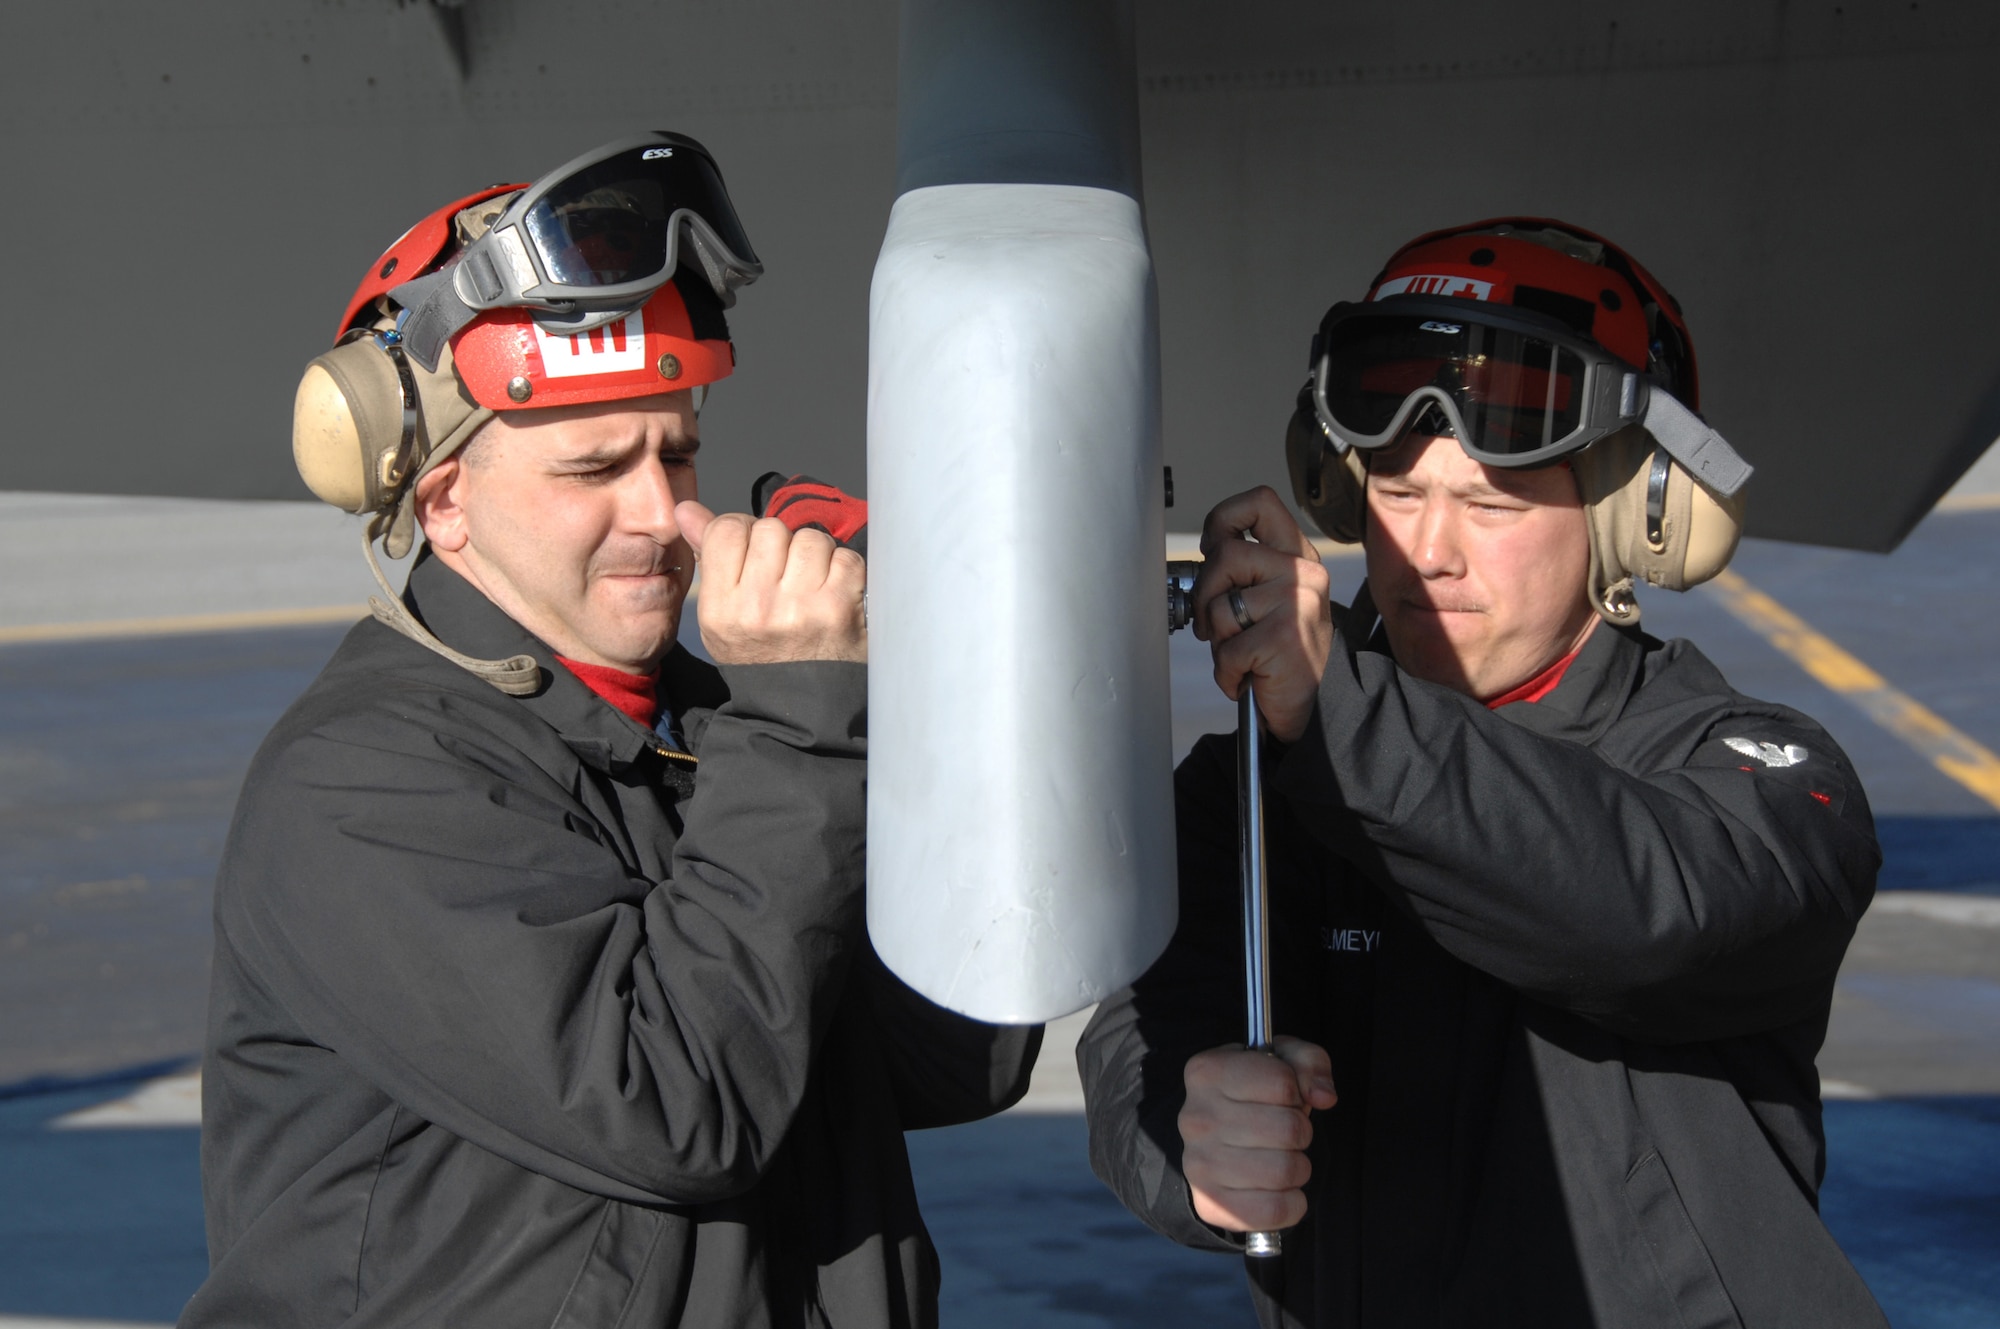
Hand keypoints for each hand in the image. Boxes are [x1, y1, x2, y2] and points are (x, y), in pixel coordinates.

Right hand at [677, 501, 866, 663]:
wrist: (799, 706)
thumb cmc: (760, 652)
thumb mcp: (721, 614)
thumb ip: (709, 555)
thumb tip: (686, 509)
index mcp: (721, 606)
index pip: (729, 529)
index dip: (746, 532)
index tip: (757, 555)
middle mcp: (757, 606)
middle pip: (771, 529)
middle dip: (782, 546)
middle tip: (786, 576)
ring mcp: (800, 607)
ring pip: (810, 538)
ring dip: (815, 556)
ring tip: (810, 586)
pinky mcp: (839, 609)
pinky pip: (845, 558)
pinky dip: (844, 571)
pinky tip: (835, 595)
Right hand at [1180, 1036, 1337, 1232]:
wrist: (1213, 1144)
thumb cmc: (1253, 1097)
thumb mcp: (1280, 1062)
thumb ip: (1309, 1062)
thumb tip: (1323, 1096)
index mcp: (1207, 1072)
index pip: (1283, 1082)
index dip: (1296, 1092)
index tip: (1282, 1098)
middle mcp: (1195, 1117)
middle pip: (1290, 1129)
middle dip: (1300, 1131)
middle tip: (1283, 1133)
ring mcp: (1198, 1163)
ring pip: (1286, 1170)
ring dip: (1298, 1166)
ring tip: (1280, 1158)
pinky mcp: (1210, 1204)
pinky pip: (1276, 1210)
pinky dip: (1293, 1203)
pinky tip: (1280, 1189)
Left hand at [1193, 487, 1333, 742]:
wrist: (1317, 704)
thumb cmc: (1282, 651)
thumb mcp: (1269, 599)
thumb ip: (1243, 571)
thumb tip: (1202, 552)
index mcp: (1297, 555)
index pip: (1260, 503)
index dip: (1223, 519)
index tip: (1211, 547)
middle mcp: (1303, 572)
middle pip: (1225, 554)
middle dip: (1205, 594)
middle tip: (1214, 625)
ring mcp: (1297, 602)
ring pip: (1219, 605)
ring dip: (1218, 640)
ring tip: (1242, 654)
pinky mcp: (1285, 637)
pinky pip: (1228, 649)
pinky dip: (1227, 672)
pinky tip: (1249, 676)